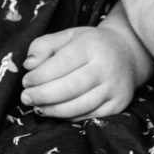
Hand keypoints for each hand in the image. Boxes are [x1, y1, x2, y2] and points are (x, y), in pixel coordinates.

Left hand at [19, 26, 138, 120]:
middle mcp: (106, 67)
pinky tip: (56, 112)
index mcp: (92, 45)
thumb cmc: (91, 44)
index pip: (62, 63)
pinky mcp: (118, 104)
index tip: (26, 81)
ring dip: (53, 110)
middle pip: (69, 87)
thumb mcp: (68, 36)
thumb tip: (29, 64)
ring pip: (79, 106)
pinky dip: (69, 117)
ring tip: (38, 107)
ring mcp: (114, 88)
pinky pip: (89, 116)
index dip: (40, 76)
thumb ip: (44, 45)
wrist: (127, 54)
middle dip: (43, 95)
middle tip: (26, 98)